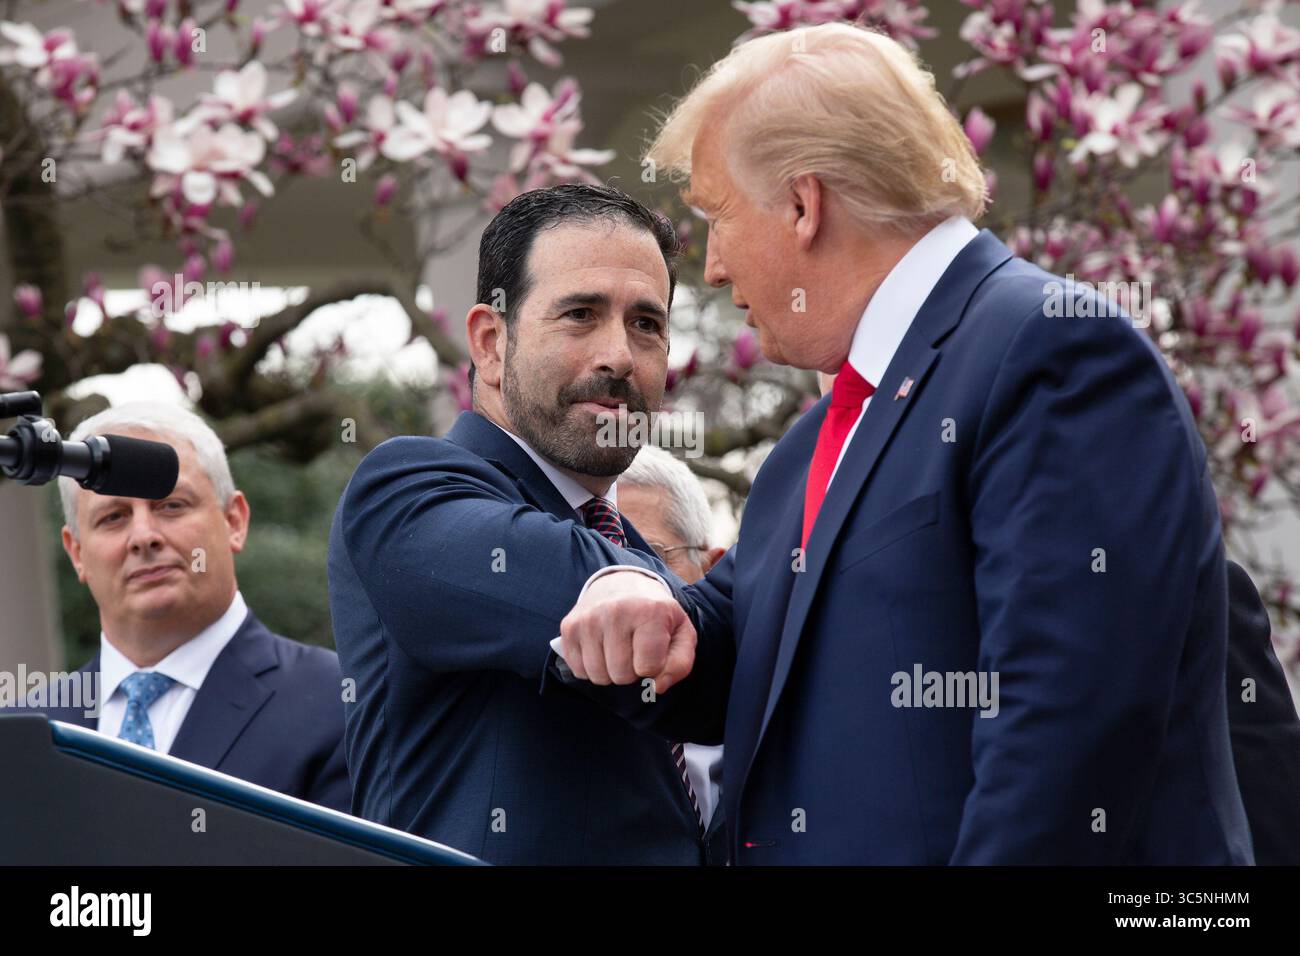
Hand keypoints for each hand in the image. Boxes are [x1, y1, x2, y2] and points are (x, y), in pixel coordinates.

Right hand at [559, 571, 696, 692]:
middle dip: (631, 672)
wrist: (622, 583)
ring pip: (598, 676)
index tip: (654, 650)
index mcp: (650, 611)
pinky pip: (578, 670)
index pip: (648, 668)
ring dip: (610, 672)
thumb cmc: (655, 615)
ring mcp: (588, 618)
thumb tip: (657, 687)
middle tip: (634, 651)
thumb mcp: (681, 633)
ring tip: (617, 651)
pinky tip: (600, 649)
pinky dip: (591, 668)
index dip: (654, 667)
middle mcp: (616, 611)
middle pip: (621, 675)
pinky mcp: (569, 626)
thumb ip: (680, 664)